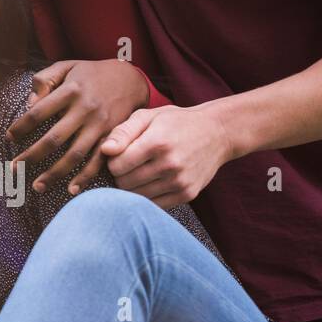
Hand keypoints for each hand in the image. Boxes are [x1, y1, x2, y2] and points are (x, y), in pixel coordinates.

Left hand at [8, 59, 149, 194]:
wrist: (130, 79)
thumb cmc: (90, 74)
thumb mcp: (66, 67)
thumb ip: (44, 80)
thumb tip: (29, 104)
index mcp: (70, 90)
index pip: (38, 112)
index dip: (21, 126)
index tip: (9, 137)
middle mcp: (85, 109)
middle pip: (54, 138)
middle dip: (32, 156)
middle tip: (14, 168)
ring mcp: (100, 125)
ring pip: (75, 154)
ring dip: (55, 173)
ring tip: (37, 187)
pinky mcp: (113, 137)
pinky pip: (98, 161)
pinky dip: (85, 177)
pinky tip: (71, 190)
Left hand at [100, 104, 235, 208]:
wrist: (217, 133)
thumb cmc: (176, 122)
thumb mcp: (147, 116)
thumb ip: (122, 132)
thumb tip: (105, 150)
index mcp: (156, 143)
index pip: (117, 165)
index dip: (112, 161)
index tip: (118, 155)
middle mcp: (169, 165)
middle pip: (125, 183)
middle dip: (120, 175)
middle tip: (128, 164)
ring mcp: (180, 182)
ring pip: (137, 196)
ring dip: (132, 187)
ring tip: (139, 171)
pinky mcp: (187, 194)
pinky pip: (155, 205)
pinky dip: (147, 196)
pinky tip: (150, 182)